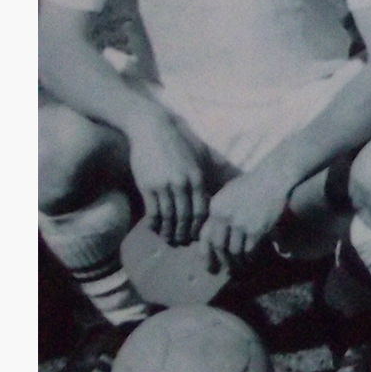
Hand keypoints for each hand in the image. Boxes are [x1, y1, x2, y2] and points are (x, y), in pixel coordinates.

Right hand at [127, 112, 209, 245]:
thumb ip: (207, 172)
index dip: (200, 225)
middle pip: (186, 217)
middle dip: (184, 232)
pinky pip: (153, 211)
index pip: (202, 209)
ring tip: (168, 238)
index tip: (197, 233)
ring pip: (169, 217)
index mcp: (198, 177)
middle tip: (182, 242)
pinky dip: (154, 223)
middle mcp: (183, 184)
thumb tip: (221, 185)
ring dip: (169, 231)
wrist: (152, 129)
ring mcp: (165, 186)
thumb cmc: (176, 143)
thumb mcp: (197, 156)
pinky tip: (154, 228)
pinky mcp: (148, 186)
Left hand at [199, 167, 291, 268]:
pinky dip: (249, 258)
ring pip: (234, 252)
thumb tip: (212, 233)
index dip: (205, 253)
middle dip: (221, 261)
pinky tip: (251, 259)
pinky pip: (249, 251)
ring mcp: (240, 224)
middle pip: (219, 246)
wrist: (273, 178)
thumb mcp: (227, 194)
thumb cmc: (251, 185)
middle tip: (224, 270)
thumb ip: (218, 212)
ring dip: (237, 262)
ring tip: (240, 266)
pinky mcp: (256, 230)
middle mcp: (224, 217)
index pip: (205, 236)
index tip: (208, 264)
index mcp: (215, 208)